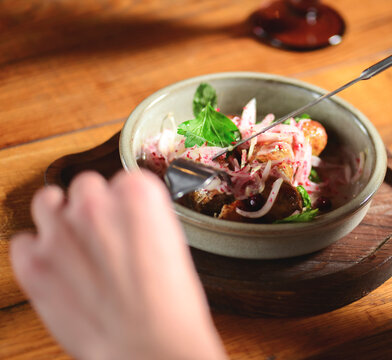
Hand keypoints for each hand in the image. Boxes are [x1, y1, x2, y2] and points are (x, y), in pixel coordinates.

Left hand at [10, 170, 226, 359]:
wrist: (150, 348)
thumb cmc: (171, 305)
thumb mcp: (173, 245)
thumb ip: (145, 221)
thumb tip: (127, 222)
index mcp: (138, 194)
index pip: (125, 179)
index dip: (127, 202)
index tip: (128, 219)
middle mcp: (96, 204)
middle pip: (87, 184)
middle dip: (94, 206)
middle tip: (103, 234)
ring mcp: (60, 232)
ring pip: (47, 200)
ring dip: (58, 216)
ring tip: (72, 241)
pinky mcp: (33, 264)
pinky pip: (22, 241)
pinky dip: (36, 252)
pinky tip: (56, 267)